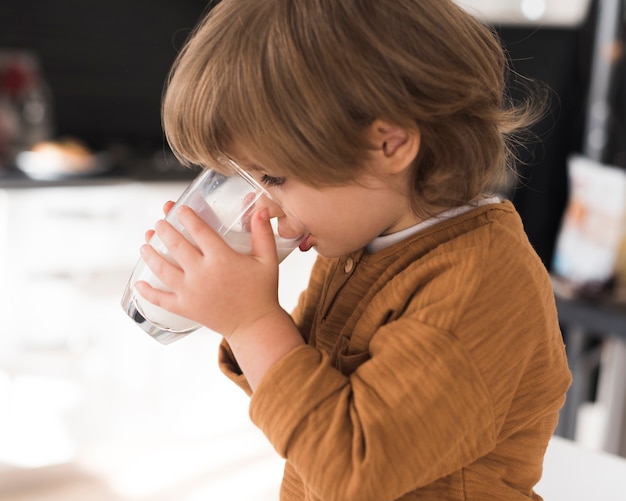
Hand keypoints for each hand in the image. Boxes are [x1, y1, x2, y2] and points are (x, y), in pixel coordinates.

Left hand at [135, 204, 283, 338]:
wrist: (255, 324)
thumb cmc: (262, 291)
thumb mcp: (267, 260)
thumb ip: (262, 233)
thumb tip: (261, 209)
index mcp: (221, 258)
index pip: (199, 230)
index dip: (187, 216)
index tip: (180, 209)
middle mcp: (202, 273)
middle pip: (176, 245)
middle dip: (165, 230)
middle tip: (160, 223)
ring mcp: (190, 291)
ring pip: (162, 269)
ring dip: (151, 255)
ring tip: (145, 245)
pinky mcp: (185, 308)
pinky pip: (160, 299)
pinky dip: (147, 292)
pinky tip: (139, 283)